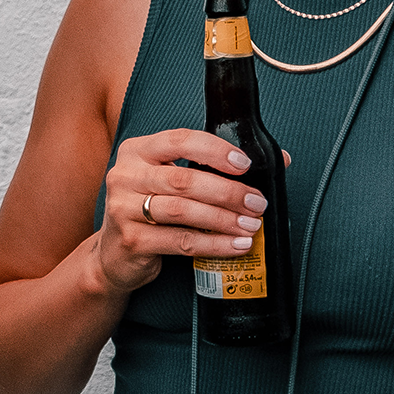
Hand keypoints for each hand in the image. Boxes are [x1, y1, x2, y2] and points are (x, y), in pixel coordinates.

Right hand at [87, 129, 280, 295]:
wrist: (113, 254)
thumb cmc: (150, 210)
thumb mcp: (171, 182)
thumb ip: (213, 168)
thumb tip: (280, 159)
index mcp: (136, 151)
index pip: (178, 139)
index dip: (214, 150)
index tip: (245, 163)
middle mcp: (125, 175)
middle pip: (184, 179)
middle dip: (228, 191)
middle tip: (257, 202)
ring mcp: (123, 209)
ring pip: (182, 211)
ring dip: (223, 219)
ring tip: (251, 225)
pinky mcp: (131, 240)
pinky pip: (181, 241)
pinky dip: (214, 245)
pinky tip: (235, 245)